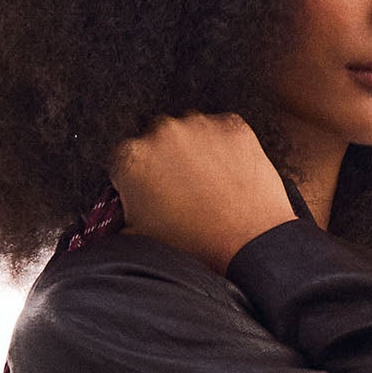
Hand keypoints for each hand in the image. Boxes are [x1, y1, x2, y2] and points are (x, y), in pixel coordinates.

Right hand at [111, 114, 295, 270]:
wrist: (250, 246)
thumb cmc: (197, 247)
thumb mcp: (140, 239)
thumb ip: (122, 217)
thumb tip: (121, 215)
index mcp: (131, 159)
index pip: (124, 162)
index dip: (137, 181)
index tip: (150, 193)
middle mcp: (161, 132)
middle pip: (157, 142)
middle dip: (166, 163)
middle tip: (183, 196)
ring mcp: (199, 125)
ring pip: (191, 134)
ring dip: (195, 154)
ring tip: (210, 191)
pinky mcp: (232, 126)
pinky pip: (223, 132)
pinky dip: (225, 149)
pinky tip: (229, 179)